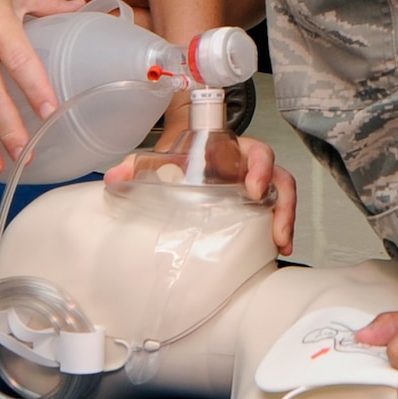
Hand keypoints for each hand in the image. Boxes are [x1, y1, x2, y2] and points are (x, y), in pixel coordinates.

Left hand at [102, 131, 296, 250]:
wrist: (186, 151)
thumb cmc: (182, 153)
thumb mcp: (161, 157)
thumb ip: (136, 164)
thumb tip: (113, 179)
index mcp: (233, 149)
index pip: (258, 152)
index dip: (261, 168)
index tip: (254, 188)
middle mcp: (250, 166)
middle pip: (280, 178)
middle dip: (283, 203)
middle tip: (276, 228)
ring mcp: (257, 185)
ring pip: (282, 197)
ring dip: (284, 220)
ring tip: (279, 245)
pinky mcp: (255, 203)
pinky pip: (275, 212)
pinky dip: (277, 229)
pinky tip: (273, 249)